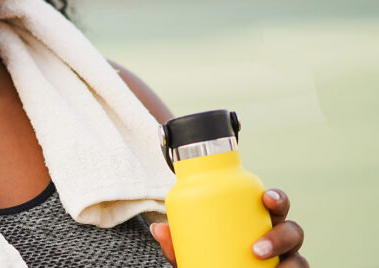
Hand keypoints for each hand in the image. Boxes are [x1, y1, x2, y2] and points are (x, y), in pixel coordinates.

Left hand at [149, 189, 307, 266]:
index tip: (265, 198)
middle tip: (257, 248)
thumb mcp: (193, 255)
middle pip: (293, 230)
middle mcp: (277, 239)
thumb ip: (179, 245)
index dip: (276, 198)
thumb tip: (158, 229)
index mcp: (257, 221)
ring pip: (300, 259)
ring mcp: (287, 260)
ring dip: (290, 264)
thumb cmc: (211, 262)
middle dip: (281, 236)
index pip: (274, 204)